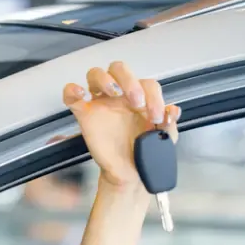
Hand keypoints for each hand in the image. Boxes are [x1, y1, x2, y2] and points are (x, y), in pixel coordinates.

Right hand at [62, 61, 180, 189]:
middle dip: (129, 81)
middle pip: (119, 69)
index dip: (154, 97)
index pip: (147, 84)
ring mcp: (101, 104)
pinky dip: (72, 89)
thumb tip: (173, 111)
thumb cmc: (144, 153)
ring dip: (105, 79)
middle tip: (136, 102)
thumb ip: (169, 124)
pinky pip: (71, 95)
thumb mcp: (164, 139)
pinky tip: (81, 94)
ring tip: (114, 93)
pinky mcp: (85, 115)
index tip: (157, 117)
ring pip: (95, 74)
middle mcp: (120, 96)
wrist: (129, 174)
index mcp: (140, 98)